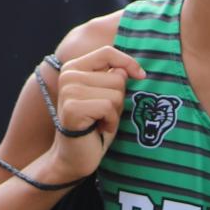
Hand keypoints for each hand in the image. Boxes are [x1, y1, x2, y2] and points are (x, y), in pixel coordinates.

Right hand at [42, 45, 144, 181]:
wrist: (74, 157)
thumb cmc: (94, 125)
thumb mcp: (107, 95)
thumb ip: (114, 77)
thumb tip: (128, 70)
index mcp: (74, 67)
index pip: (107, 53)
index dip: (128, 62)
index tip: (141, 76)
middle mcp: (68, 75)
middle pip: (117, 77)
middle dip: (118, 99)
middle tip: (104, 114)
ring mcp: (68, 90)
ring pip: (115, 93)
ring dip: (115, 112)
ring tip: (100, 121)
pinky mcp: (72, 108)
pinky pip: (108, 107)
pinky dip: (111, 122)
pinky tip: (99, 129)